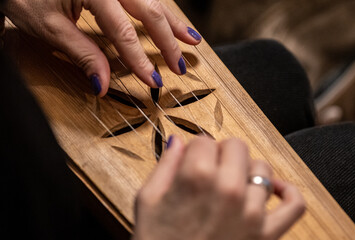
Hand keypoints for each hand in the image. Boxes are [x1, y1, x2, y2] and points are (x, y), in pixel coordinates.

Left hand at [1, 0, 201, 95]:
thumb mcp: (50, 28)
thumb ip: (82, 55)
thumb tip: (102, 85)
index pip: (124, 33)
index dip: (140, 60)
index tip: (153, 80)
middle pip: (149, 12)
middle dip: (168, 42)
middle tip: (180, 66)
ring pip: (153, 0)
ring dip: (174, 22)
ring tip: (192, 40)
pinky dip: (161, 10)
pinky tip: (170, 19)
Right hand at [134, 136, 304, 239]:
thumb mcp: (148, 200)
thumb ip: (165, 164)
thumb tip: (177, 140)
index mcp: (197, 177)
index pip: (204, 140)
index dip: (194, 150)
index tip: (190, 162)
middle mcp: (229, 189)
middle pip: (236, 146)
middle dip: (220, 154)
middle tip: (208, 172)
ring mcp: (252, 212)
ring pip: (262, 167)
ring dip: (245, 171)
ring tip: (229, 186)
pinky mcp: (267, 234)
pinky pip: (294, 204)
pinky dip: (287, 191)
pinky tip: (271, 188)